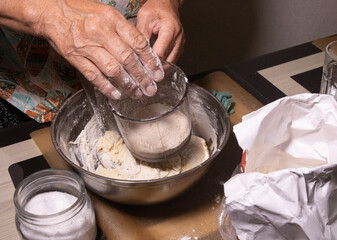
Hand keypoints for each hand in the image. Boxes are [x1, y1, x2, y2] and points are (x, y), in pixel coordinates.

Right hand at [37, 0, 163, 98]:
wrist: (51, 13)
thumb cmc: (81, 11)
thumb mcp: (107, 13)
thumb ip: (124, 30)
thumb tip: (143, 50)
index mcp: (112, 19)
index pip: (138, 42)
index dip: (150, 60)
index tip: (157, 72)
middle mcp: (101, 32)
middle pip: (127, 59)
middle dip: (142, 77)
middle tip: (150, 88)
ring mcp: (87, 46)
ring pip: (112, 69)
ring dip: (127, 84)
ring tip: (136, 93)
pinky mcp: (75, 57)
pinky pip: (94, 75)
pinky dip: (106, 86)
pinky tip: (116, 94)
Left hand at [136, 0, 185, 62]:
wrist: (167, 6)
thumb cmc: (156, 9)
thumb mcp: (144, 17)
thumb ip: (141, 35)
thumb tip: (137, 52)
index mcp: (171, 30)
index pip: (160, 53)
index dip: (150, 61)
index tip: (140, 65)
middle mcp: (178, 38)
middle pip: (166, 62)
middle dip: (154, 66)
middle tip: (142, 68)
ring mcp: (181, 44)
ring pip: (170, 64)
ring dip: (159, 66)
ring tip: (148, 66)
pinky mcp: (179, 49)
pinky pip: (171, 61)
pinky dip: (163, 63)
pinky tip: (154, 62)